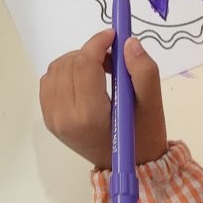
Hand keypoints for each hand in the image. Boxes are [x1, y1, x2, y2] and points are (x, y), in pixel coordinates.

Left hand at [40, 29, 167, 169]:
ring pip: (56, 69)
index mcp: (89, 116)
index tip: (114, 35)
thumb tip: (128, 42)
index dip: (97, 43)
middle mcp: (64, 117)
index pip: (83, 65)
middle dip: (90, 52)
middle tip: (113, 59)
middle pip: (69, 64)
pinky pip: (50, 82)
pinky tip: (86, 81)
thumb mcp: (153, 105)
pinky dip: (66, 73)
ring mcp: (53, 119)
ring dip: (78, 61)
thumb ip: (143, 72)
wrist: (130, 167)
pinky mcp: (49, 119)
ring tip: (102, 71)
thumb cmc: (143, 136)